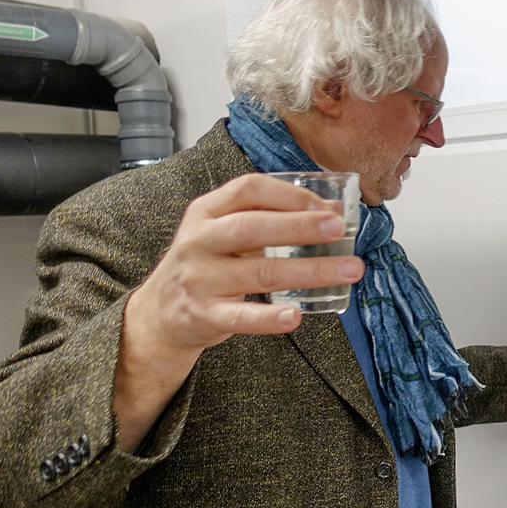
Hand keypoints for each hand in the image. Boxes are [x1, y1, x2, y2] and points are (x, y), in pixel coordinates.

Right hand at [113, 174, 363, 449]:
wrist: (159, 313)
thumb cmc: (205, 265)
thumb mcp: (221, 231)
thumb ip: (266, 218)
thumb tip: (330, 212)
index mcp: (206, 211)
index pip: (247, 189)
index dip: (289, 195)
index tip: (324, 205)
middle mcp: (199, 241)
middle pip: (251, 228)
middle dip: (299, 226)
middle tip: (337, 229)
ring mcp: (199, 279)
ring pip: (258, 273)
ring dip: (307, 271)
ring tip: (347, 270)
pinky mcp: (204, 314)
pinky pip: (240, 316)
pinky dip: (269, 318)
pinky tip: (296, 315)